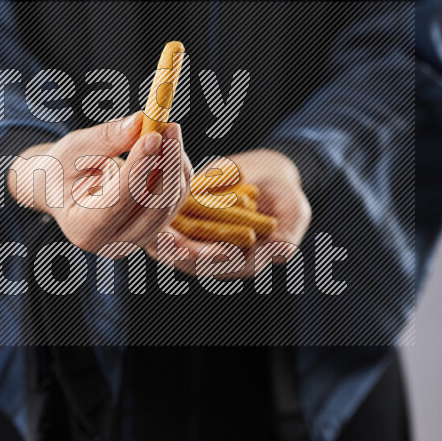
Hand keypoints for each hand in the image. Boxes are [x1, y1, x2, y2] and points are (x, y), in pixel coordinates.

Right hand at [9, 111, 192, 254]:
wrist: (62, 189)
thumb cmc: (62, 169)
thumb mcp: (74, 149)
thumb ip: (106, 138)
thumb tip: (139, 122)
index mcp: (83, 229)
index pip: (119, 201)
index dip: (139, 168)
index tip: (153, 136)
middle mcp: (112, 243)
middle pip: (153, 207)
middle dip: (166, 165)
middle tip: (169, 127)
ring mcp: (136, 240)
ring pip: (170, 203)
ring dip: (176, 165)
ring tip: (169, 130)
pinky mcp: (153, 229)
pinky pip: (176, 200)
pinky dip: (178, 172)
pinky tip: (171, 147)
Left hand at [146, 149, 310, 278]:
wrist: (271, 175)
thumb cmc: (287, 199)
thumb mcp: (294, 216)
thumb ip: (286, 237)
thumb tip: (282, 252)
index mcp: (239, 260)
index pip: (217, 265)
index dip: (202, 259)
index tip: (191, 250)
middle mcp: (214, 253)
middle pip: (187, 257)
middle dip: (171, 248)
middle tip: (158, 238)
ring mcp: (197, 236)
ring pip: (171, 240)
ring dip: (156, 234)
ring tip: (146, 223)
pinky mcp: (186, 216)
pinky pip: (168, 217)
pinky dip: (157, 209)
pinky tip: (146, 199)